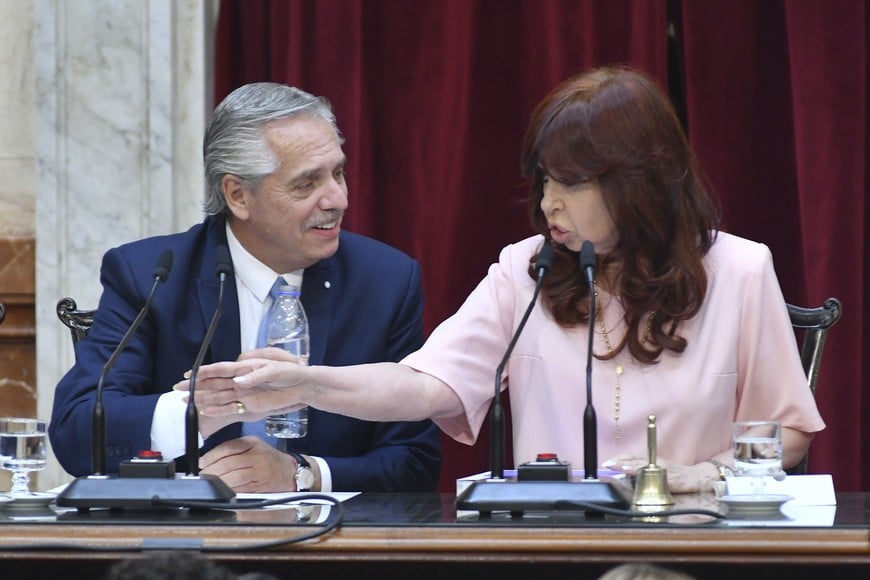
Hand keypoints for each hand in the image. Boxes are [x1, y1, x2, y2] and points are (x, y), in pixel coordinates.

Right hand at [173, 347, 307, 416]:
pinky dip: (217, 409)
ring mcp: (244, 394)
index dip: (205, 371)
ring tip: (184, 401)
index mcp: (246, 368)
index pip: (221, 369)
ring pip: (218, 396)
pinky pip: (230, 408)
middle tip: (178, 389)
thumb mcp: (274, 371)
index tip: (191, 373)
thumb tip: (239, 382)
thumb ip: (256, 376)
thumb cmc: (290, 373)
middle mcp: (242, 381)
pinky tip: (205, 411)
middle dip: (196, 385)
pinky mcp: (250, 406)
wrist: (304, 386)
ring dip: (202, 398)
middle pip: (214, 383)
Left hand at [199, 435, 296, 492]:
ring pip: (235, 477)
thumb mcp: (253, 445)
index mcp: (253, 443)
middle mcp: (257, 456)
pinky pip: (241, 489)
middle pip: (229, 463)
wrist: (288, 471)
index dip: (212, 456)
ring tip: (210, 482)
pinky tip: (222, 489)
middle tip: (203, 475)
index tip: (202, 462)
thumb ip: (233, 448)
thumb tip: (209, 459)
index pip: (229, 447)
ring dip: (219, 481)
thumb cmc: (267, 458)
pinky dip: (229, 490)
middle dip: (212, 471)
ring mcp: (260, 472)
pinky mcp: (260, 486)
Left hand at [602, 453, 719, 493]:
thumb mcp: (657, 471)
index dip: (620, 458)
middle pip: (636, 459)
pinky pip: (659, 476)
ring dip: (630, 466)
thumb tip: (625, 476)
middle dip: (621, 461)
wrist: (697, 478)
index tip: (607, 463)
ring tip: (618, 467)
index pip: (633, 456)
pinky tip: (642, 477)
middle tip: (608, 465)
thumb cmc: (675, 475)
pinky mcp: (672, 478)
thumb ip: (643, 473)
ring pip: (645, 465)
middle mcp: (656, 462)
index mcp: (651, 460)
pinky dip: (650, 476)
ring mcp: (664, 469)